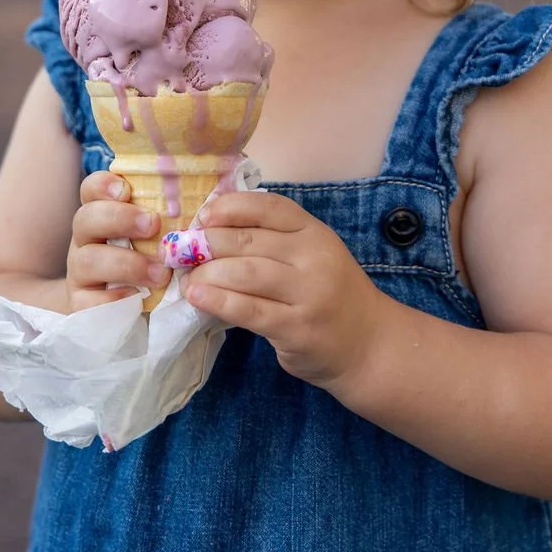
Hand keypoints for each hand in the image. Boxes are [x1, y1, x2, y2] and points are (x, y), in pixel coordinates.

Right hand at [66, 171, 162, 310]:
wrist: (133, 310)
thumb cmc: (151, 260)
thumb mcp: (156, 234)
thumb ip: (169, 213)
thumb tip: (205, 194)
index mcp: (102, 215)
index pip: (91, 189)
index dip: (102, 185)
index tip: (125, 189)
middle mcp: (86, 240)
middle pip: (85, 218)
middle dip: (119, 218)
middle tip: (153, 225)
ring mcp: (80, 273)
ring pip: (88, 260)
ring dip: (127, 264)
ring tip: (161, 273)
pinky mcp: (83, 305)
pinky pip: (90, 300)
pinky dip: (114, 298)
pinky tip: (137, 297)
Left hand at [178, 192, 384, 390]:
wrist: (369, 344)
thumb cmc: (330, 294)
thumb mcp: (312, 255)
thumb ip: (274, 241)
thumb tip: (212, 228)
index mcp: (314, 233)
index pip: (269, 208)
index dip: (231, 207)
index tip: (203, 216)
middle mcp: (313, 257)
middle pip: (249, 241)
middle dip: (208, 244)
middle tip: (182, 251)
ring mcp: (307, 293)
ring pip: (245, 273)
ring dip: (207, 273)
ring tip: (186, 278)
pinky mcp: (296, 328)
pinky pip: (248, 310)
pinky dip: (217, 301)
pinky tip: (197, 298)